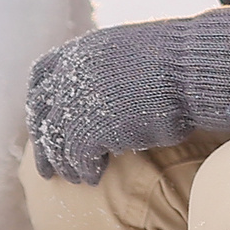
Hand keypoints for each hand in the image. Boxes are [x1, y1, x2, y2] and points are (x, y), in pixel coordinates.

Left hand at [25, 23, 205, 186]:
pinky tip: (94, 179)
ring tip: (76, 178)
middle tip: (46, 168)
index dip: (39, 102)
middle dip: (43, 144)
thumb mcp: (129, 51)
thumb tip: (106, 83)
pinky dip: (84, 171)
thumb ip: (106, 67)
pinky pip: (77, 159)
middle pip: (40, 115)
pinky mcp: (88, 131)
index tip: (42, 119)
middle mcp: (69, 74)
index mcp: (78, 50)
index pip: (40, 76)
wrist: (189, 69)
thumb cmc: (175, 61)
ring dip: (64, 164)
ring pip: (57, 143)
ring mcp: (75, 103)